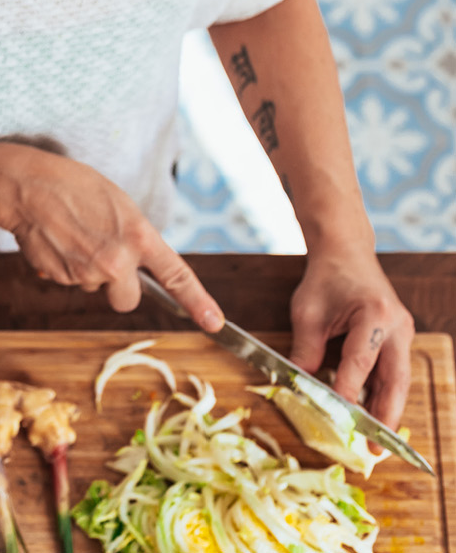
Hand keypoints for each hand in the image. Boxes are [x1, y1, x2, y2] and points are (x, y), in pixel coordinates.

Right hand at [0, 145, 223, 330]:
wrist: (27, 187)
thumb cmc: (72, 184)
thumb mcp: (117, 203)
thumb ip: (133, 235)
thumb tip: (134, 262)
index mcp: (139, 236)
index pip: (176, 276)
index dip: (198, 303)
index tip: (215, 324)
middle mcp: (117, 261)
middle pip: (127, 300)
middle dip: (118, 286)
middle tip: (103, 255)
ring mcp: (88, 273)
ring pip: (95, 287)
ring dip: (87, 270)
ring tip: (73, 234)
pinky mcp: (62, 279)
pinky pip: (71, 281)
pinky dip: (65, 266)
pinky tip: (57, 239)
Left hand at [288, 248, 414, 428]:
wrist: (345, 252)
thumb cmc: (325, 278)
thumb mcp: (307, 312)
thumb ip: (305, 348)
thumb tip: (298, 384)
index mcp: (375, 314)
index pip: (360, 361)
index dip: (348, 390)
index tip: (337, 416)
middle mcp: (397, 326)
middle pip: (395, 380)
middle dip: (384, 416)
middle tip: (373, 449)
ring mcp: (402, 333)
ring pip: (398, 381)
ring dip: (386, 410)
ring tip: (374, 441)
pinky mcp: (399, 338)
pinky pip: (393, 371)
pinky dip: (382, 393)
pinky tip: (370, 413)